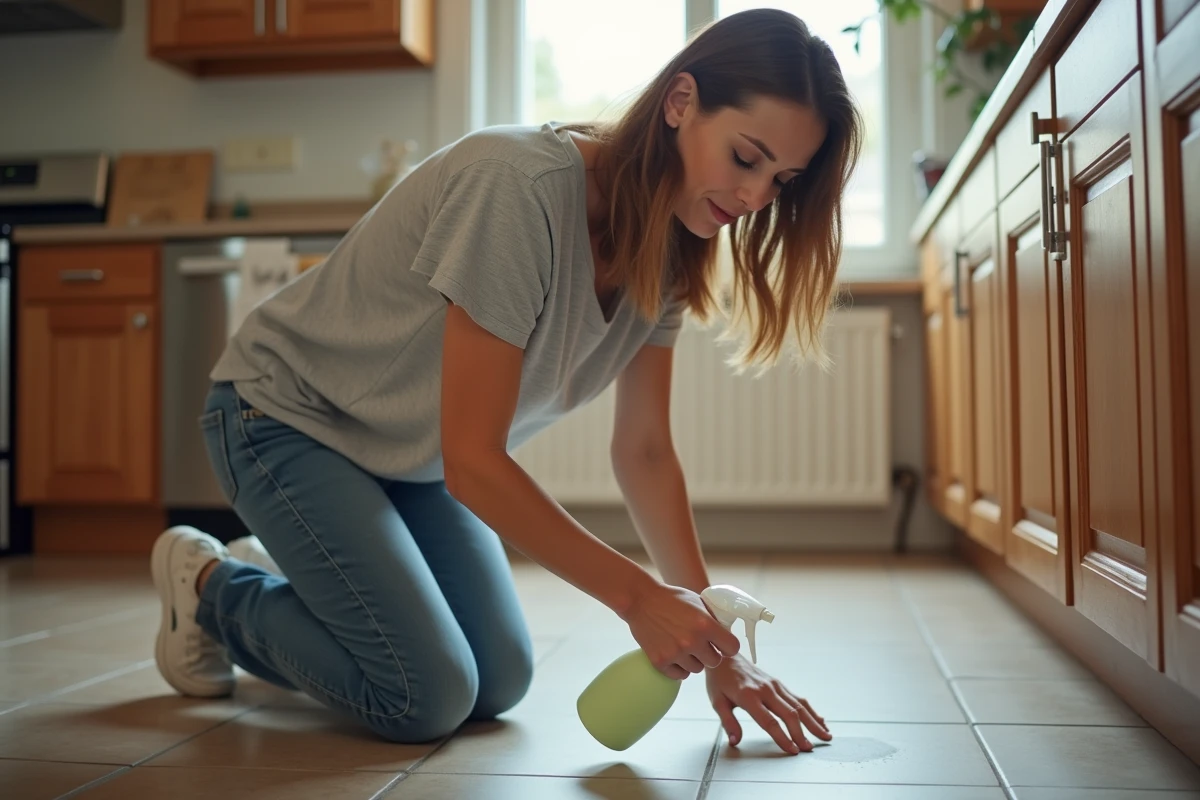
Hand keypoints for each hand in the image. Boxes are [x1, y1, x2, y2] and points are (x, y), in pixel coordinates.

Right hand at [622, 581, 741, 678]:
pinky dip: (679, 668)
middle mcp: (692, 641)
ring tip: (684, 647)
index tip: (722, 644)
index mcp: (705, 624)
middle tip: (700, 645)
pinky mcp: (660, 662)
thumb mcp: (698, 601)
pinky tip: (675, 654)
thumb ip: (713, 618)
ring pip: (697, 669)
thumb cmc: (670, 598)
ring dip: (694, 661)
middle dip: (710, 654)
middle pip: (715, 662)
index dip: (728, 646)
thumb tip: (726, 633)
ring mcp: (676, 653)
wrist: (639, 600)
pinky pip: (680, 675)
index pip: (732, 648)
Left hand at [706, 655, 830, 754]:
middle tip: (809, 749)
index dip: (782, 737)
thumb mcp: (717, 701)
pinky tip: (820, 721)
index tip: (792, 750)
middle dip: (801, 733)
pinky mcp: (779, 684)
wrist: (725, 656)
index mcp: (748, 696)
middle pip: (789, 713)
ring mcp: (775, 685)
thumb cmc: (720, 680)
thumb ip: (728, 722)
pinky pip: (798, 698)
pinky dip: (811, 711)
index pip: (769, 721)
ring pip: (799, 705)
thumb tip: (735, 741)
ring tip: (825, 736)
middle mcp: (765, 689)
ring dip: (813, 722)